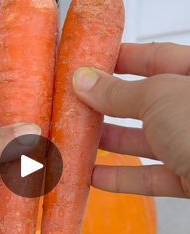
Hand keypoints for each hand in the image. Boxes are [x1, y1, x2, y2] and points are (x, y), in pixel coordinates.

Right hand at [73, 42, 189, 196]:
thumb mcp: (158, 96)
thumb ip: (118, 91)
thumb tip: (83, 80)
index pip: (157, 56)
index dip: (121, 57)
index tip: (90, 61)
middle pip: (147, 101)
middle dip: (109, 103)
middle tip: (76, 104)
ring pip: (147, 140)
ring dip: (111, 141)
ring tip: (77, 139)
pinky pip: (153, 176)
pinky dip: (124, 177)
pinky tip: (95, 177)